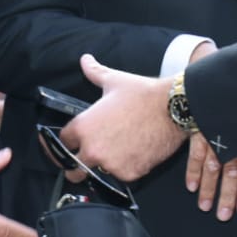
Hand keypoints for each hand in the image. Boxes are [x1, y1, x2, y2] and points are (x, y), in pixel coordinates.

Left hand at [59, 54, 185, 181]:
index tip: (71, 142)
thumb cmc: (143, 94)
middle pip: (72, 169)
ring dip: (103, 166)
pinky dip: (125, 168)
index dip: (67, 141)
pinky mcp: (130, 174)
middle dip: (75, 166)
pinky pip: (121, 175)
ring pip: (99, 173)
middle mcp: (93, 149)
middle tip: (84, 160)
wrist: (173, 108)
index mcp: (84, 127)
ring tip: (117, 150)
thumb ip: (94, 72)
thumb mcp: (114, 80)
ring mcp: (111, 164)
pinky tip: (134, 152)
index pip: (63, 142)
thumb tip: (85, 60)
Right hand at [186, 134, 236, 220]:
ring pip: (212, 165)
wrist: (224, 81)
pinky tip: (192, 186)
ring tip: (205, 205)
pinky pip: (195, 153)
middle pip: (231, 171)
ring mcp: (215, 135)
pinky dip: (192, 170)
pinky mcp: (200, 131)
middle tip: (223, 215)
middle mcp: (233, 140)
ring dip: (208, 187)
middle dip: (227, 195)